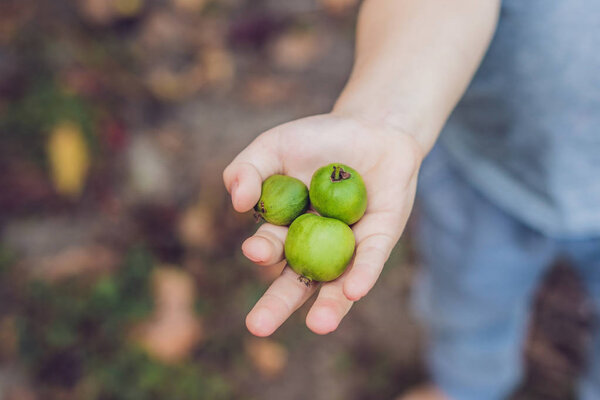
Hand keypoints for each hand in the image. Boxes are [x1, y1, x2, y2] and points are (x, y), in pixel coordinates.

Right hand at [223, 113, 421, 335]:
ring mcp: (348, 247)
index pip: (271, 248)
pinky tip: (354, 289)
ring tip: (319, 325)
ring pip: (336, 283)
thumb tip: (236, 202)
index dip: (262, 251)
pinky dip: (362, 273)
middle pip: (296, 281)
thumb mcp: (273, 147)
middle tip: (257, 327)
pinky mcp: (381, 239)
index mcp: (286, 228)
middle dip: (277, 304)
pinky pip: (370, 259)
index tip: (256, 249)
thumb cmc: (318, 139)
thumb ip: (246, 169)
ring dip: (329, 306)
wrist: (372, 126)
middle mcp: (316, 246)